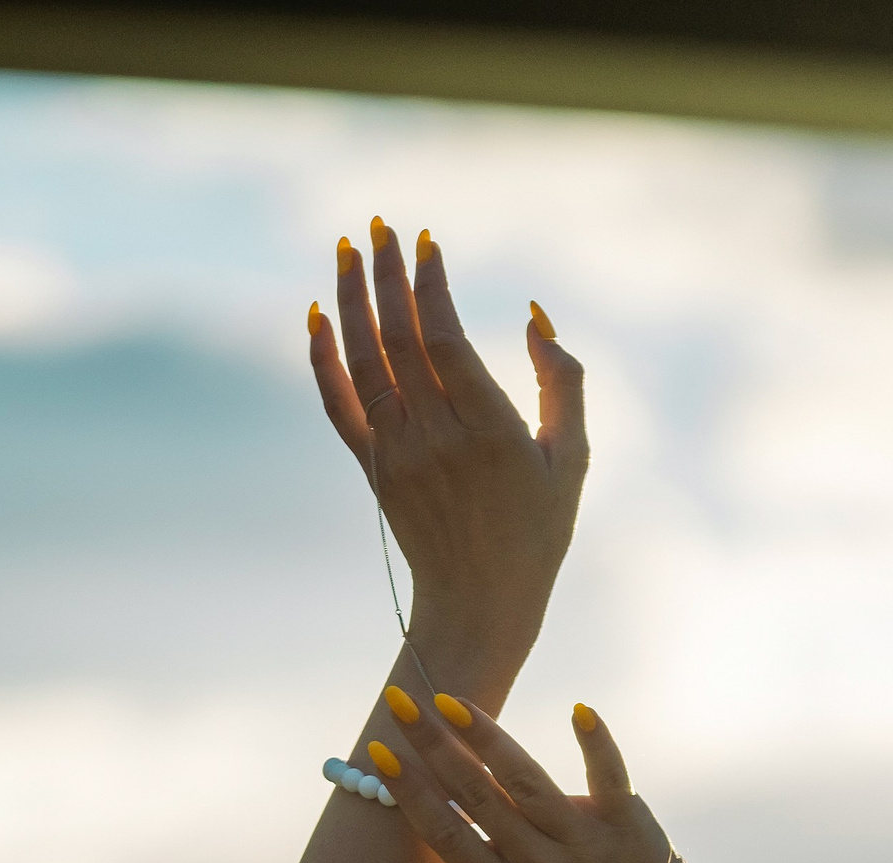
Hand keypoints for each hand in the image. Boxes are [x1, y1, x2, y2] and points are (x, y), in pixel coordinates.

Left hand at [308, 222, 587, 685]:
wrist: (480, 606)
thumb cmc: (537, 534)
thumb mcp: (573, 462)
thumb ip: (562, 385)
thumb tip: (535, 317)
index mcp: (490, 434)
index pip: (447, 340)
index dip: (432, 285)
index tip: (429, 243)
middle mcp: (437, 439)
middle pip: (399, 338)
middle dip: (387, 274)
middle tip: (381, 225)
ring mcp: (399, 454)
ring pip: (364, 360)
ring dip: (352, 299)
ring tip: (349, 249)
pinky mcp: (374, 468)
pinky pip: (339, 403)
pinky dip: (323, 356)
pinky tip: (319, 314)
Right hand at [365, 693, 749, 862]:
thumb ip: (485, 857)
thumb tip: (440, 799)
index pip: (446, 835)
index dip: (410, 792)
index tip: (378, 751)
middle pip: (475, 797)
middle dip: (431, 746)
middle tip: (400, 701)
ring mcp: (584, 847)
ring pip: (526, 783)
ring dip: (486, 737)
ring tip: (453, 702)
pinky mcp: (628, 825)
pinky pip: (608, 778)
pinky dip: (595, 744)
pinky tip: (579, 710)